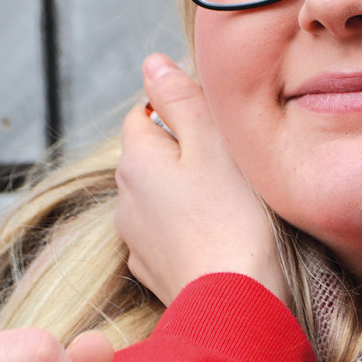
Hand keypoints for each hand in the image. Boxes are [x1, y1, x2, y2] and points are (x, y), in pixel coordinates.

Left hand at [114, 53, 288, 305]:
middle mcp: (126, 198)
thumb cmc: (232, 220)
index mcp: (137, 160)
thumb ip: (181, 99)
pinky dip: (187, 225)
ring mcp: (136, 238)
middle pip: (150, 154)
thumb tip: (152, 62)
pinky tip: (218, 231)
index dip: (179, 110)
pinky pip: (167, 231)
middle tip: (230, 159)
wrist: (235, 300)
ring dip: (185, 189)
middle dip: (184, 150)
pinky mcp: (154, 267)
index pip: (143, 113)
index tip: (216, 125)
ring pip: (159, 194)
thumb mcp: (213, 144)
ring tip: (229, 198)